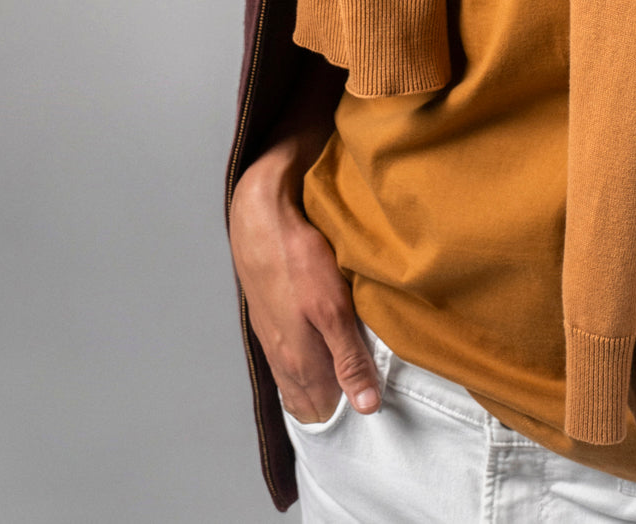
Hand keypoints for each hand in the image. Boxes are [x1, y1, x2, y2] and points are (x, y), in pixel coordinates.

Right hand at [229, 136, 380, 423]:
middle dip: (336, 406)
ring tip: (347, 381)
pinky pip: (290, 361)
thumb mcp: (334, 309)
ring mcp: (274, 341)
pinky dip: (308, 368)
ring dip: (322, 386)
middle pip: (311, 403)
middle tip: (365, 397)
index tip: (374, 406)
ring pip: (298, 383)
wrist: (261, 221)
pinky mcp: (271, 322)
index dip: (349, 413)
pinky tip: (321, 356)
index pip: (326, 412)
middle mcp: (283, 360)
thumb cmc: (298, 260)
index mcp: (300, 362)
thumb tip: (366, 407)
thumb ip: (350, 358)